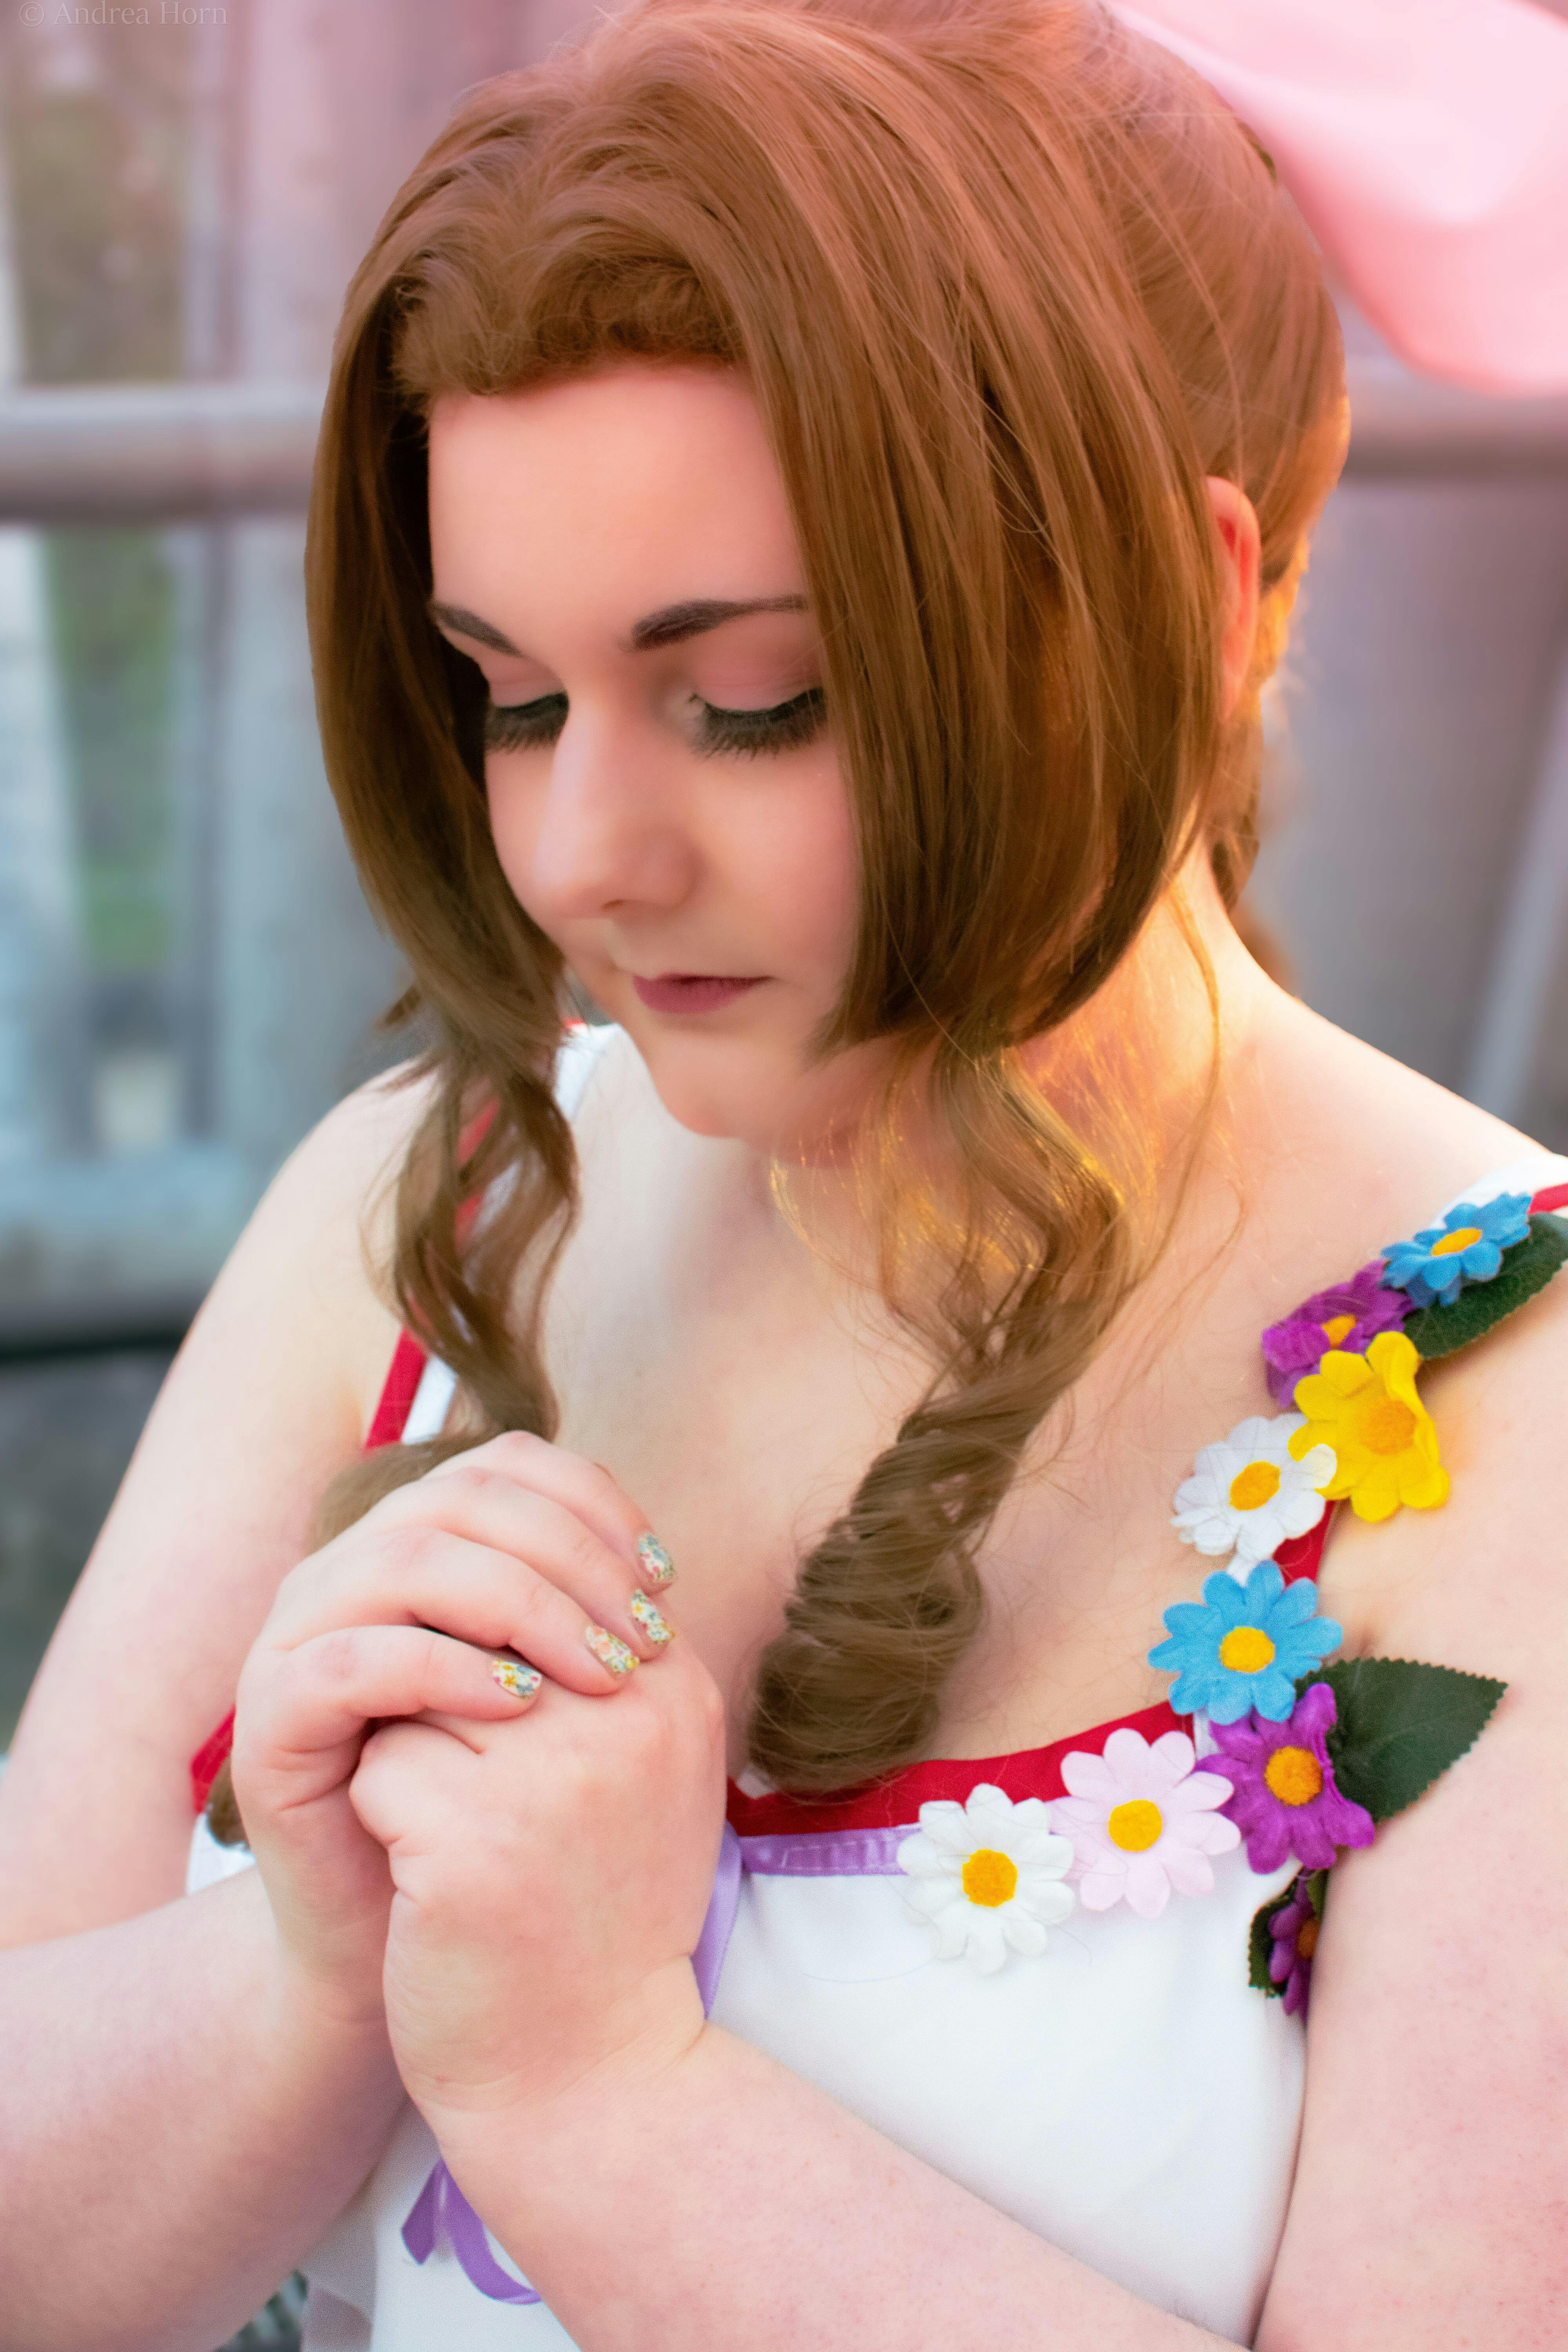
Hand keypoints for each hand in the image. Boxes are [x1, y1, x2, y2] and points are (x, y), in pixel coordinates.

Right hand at [230, 1432, 676, 2029]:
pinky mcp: (270, 1716)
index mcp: (413, 1542)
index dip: (591, 1504)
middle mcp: (345, 1569)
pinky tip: (519, 1707)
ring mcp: (296, 1637)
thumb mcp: (552, 1698)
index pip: (504, 1464)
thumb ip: (580, 1616)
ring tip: (597, 1672)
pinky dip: (443, 1669)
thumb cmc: (493, 1811)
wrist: (404, 1940)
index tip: (663, 1578)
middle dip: (569, 1556)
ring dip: (519, 1605)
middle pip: (459, 1500)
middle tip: (643, 1637)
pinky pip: (352, 1660)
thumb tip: (656, 1563)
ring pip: (405, 1560)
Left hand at [347, 1588, 726, 2132]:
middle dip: (451, 1689)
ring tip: (457, 1832)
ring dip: (413, 1748)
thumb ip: (605, 1659)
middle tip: (476, 1786)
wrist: (586, 2075)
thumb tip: (524, 1548)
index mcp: (676, 1690)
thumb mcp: (640, 1768)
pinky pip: (380, 1766)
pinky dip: (381, 1813)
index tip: (504, 1725)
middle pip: (480, 1624)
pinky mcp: (472, 1839)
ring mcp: (553, 1779)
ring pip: (419, 1684)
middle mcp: (628, 1718)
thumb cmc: (598, 1910)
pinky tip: (426, 1877)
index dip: (497, 1643)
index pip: (553, 1577)